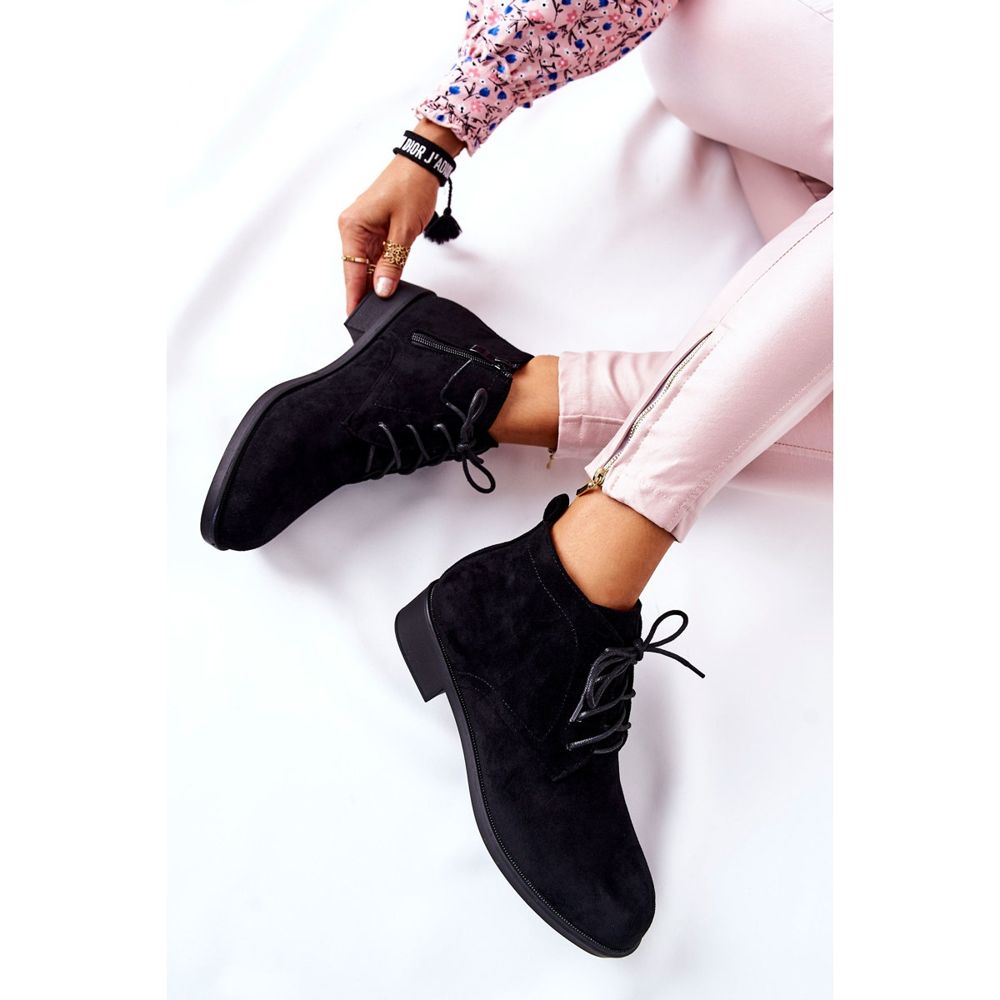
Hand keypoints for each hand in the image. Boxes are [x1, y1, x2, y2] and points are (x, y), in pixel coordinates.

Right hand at [338, 121, 465, 314]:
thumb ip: (392, 263)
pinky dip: (381, 269)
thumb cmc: (411, 186)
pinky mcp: (374, 229)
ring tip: (384, 302)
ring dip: (375, 281)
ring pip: (366, 265)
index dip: (355, 297)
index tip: (355, 317)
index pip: (351, 272)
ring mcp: (363, 229)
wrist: (422, 164)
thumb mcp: (404, 229)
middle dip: (366, 292)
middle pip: (356, 271)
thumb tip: (382, 289)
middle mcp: (352, 228)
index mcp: (352, 226)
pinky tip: (388, 283)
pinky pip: (374, 256)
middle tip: (375, 317)